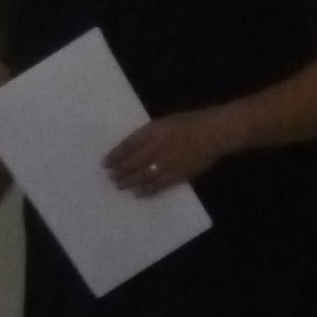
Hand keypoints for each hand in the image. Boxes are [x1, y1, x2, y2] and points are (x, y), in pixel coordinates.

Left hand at [104, 108, 234, 196]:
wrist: (212, 133)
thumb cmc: (187, 124)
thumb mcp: (162, 123)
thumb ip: (146, 134)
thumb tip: (129, 148)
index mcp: (152, 132)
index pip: (127, 146)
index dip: (115, 156)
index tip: (105, 163)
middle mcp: (157, 148)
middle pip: (132, 163)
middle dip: (119, 171)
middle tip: (110, 177)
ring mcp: (167, 163)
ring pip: (142, 176)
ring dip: (129, 181)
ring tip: (119, 185)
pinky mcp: (178, 175)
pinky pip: (158, 185)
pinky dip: (146, 190)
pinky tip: (136, 193)